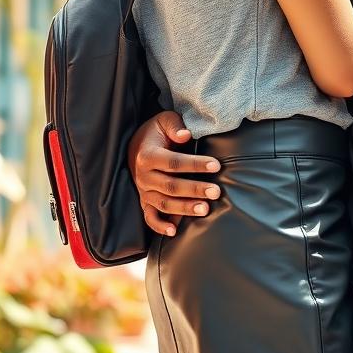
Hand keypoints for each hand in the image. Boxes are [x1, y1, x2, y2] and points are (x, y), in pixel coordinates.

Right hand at [128, 112, 221, 236]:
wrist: (136, 145)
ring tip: (205, 209)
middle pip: (171, 186)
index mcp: (148, 155)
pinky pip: (150, 217)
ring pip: (164, 203)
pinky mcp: (145, 201)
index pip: (174, 162)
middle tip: (216, 191)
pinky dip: (160, 226)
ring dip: (184, 208)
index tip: (216, 165)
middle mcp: (144, 176)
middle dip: (195, 189)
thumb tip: (186, 134)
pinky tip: (174, 232)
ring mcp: (144, 191)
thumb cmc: (156, 132)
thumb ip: (175, 125)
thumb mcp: (164, 120)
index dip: (195, 165)